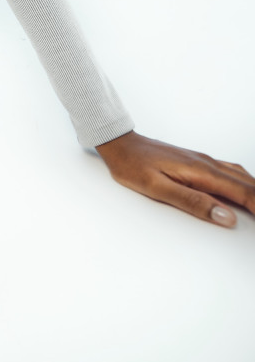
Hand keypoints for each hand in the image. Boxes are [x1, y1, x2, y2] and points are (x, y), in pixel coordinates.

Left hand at [96, 130, 254, 226]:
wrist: (120, 144)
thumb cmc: (133, 166)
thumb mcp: (158, 189)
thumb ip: (193, 202)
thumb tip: (226, 217)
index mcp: (201, 171)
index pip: (243, 192)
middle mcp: (207, 163)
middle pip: (247, 183)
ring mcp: (203, 160)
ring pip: (241, 175)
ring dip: (254, 191)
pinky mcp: (197, 161)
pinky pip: (230, 171)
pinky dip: (244, 183)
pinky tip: (245, 190)